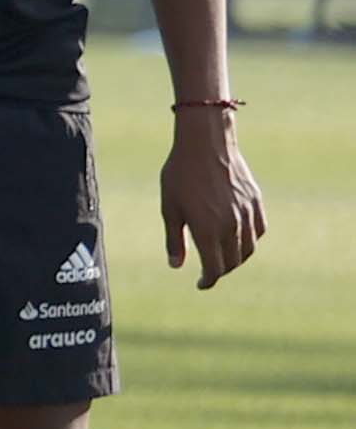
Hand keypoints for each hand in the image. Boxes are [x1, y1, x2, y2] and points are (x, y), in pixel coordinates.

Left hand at [163, 119, 266, 288]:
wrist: (205, 144)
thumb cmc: (180, 175)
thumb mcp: (170, 208)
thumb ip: (174, 240)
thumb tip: (176, 266)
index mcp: (208, 230)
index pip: (215, 268)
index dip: (208, 280)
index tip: (201, 284)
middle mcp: (232, 226)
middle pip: (233, 261)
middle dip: (221, 270)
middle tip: (210, 272)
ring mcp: (247, 214)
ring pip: (249, 248)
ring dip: (237, 258)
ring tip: (224, 258)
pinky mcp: (255, 202)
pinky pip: (259, 230)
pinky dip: (251, 240)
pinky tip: (240, 239)